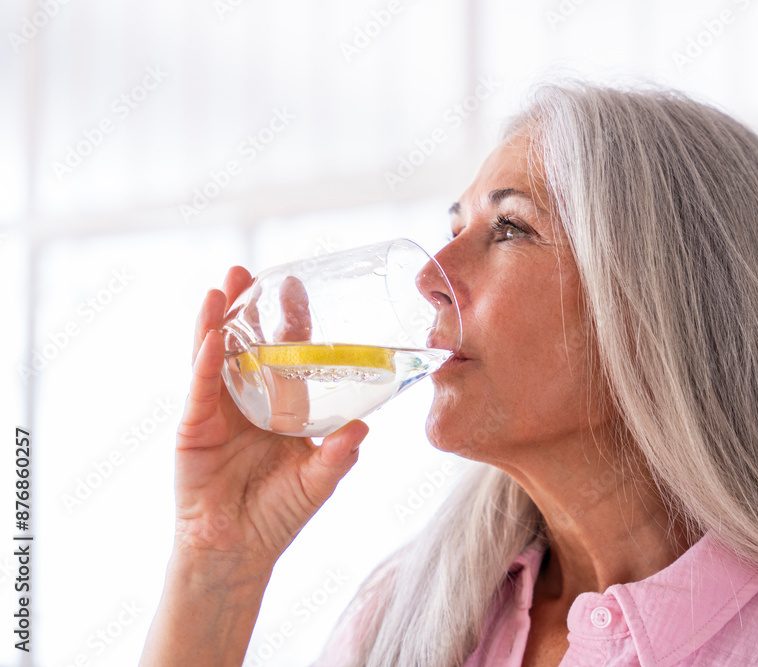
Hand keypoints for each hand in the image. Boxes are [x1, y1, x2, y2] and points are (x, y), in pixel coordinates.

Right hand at [174, 266, 368, 567]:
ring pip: (214, 357)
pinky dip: (205, 363)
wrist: (238, 552)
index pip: (284, 355)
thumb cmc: (278, 515)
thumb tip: (365, 427)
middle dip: (245, 308)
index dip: (290, 322)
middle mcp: (246, 402)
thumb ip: (339, 455)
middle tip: (247, 271)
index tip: (297, 287)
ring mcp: (216, 413)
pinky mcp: (194, 430)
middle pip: (244, 345)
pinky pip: (200, 390)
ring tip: (221, 288)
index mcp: (278, 407)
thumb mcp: (318, 480)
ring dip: (217, 322)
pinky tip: (212, 337)